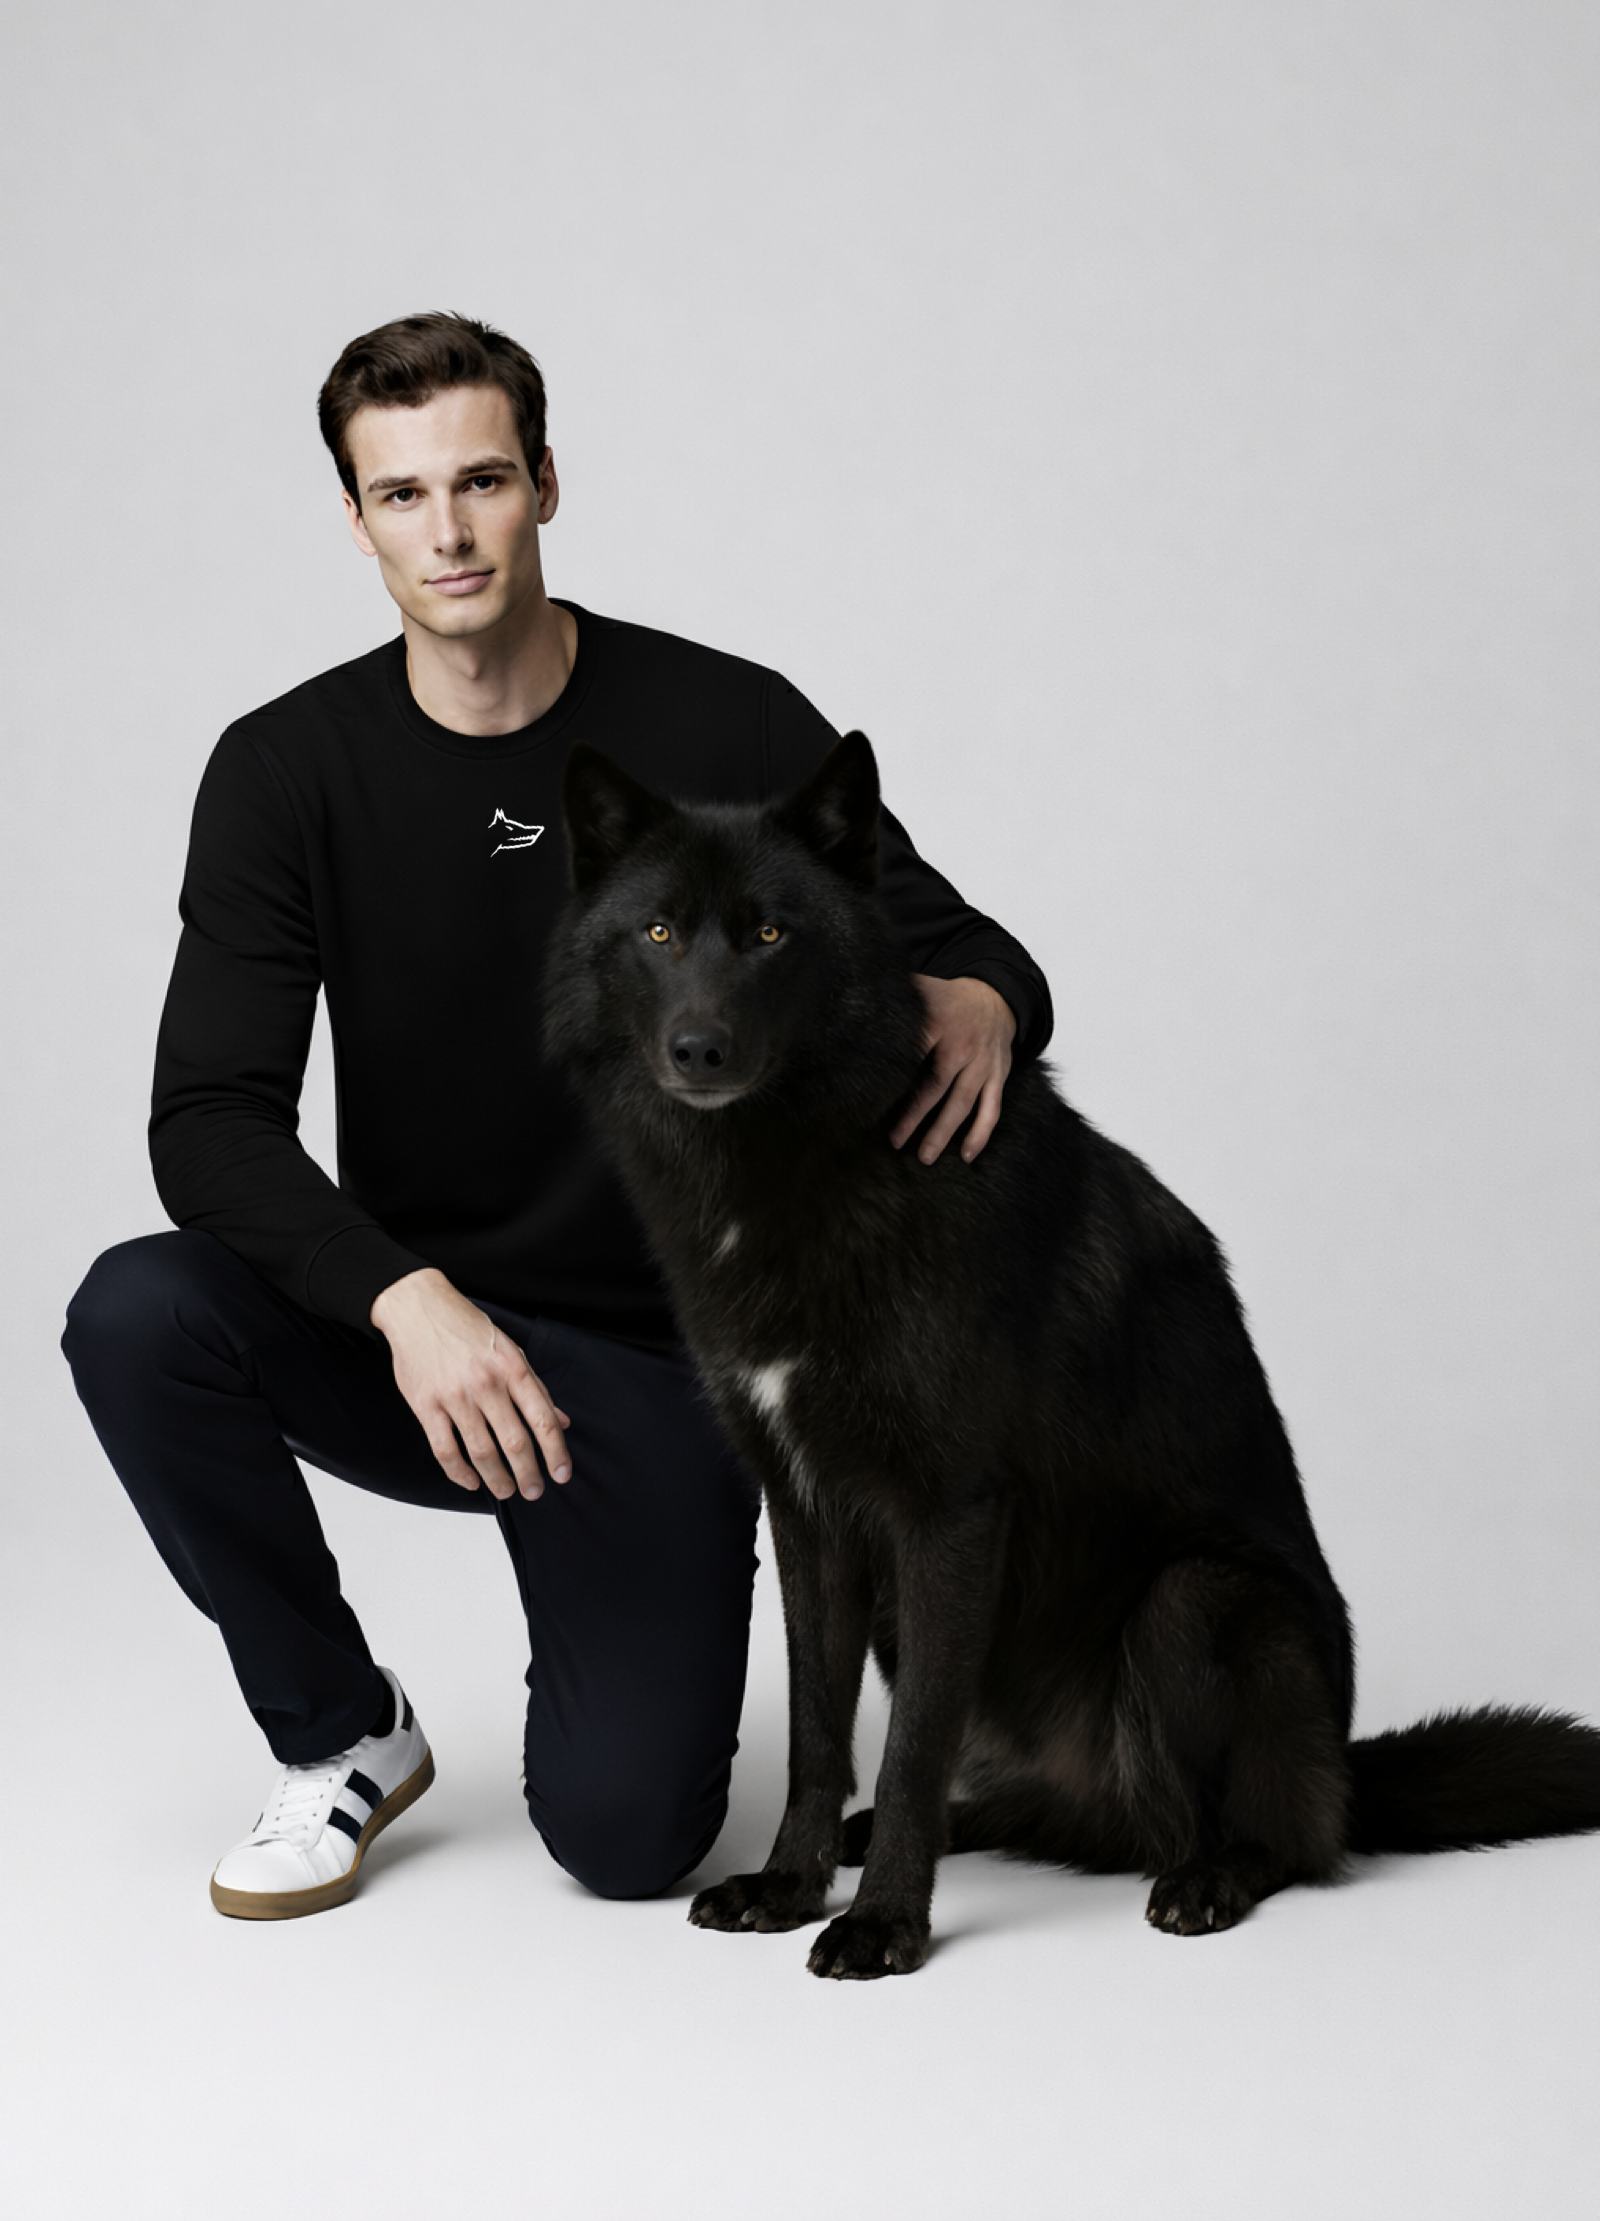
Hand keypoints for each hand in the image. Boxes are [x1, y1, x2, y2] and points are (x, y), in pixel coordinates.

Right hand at [370, 1268, 571, 1500]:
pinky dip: (459, 1473)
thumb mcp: (510, 1349)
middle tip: (534, 1491)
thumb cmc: (467, 1328)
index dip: (556, 1452)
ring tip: (506, 1492)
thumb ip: (535, 1388)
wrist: (419, 1309)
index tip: (562, 1474)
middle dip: (529, 1474)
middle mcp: (487, 1384)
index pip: (543, 1419)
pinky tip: (471, 1481)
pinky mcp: (426, 1406)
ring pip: (482, 1451)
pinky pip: (445, 1450)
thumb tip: (561, 1421)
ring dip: (497, 1479)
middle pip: (515, 1442)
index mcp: (513, 1369)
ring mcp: (455, 1396)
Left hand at [889, 975, 1016, 1164]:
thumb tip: (857, 997)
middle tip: (895, 1141)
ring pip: (963, 1102)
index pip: (914, 1053)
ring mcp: (983, 1064)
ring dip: (944, 1132)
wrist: (995, 998)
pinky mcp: (998, 1077)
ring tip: (925, 1157)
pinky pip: (992, 1109)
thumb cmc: (949, 1000)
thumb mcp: (923, 990)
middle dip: (915, 1116)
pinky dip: (981, 1133)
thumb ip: (895, 997)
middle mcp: (963, 1046)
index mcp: (939, 1023)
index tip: (876, 1101)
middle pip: (937, 1086)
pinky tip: (967, 1154)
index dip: (896, 1078)